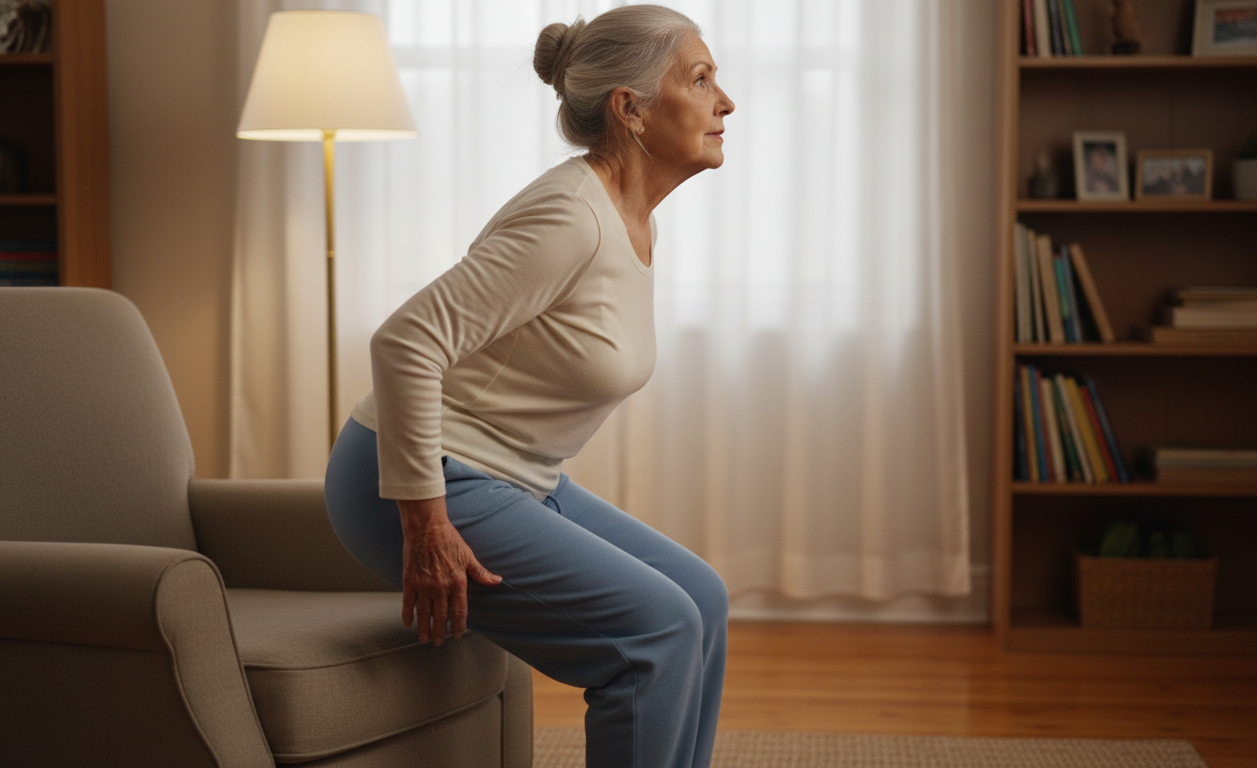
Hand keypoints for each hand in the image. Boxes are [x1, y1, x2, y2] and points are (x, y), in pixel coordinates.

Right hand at [398, 496, 500, 644]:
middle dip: (440, 632)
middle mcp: (441, 587)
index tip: (457, 634)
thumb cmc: (449, 539)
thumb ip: (481, 572)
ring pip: (424, 613)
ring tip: (425, 638)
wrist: (426, 528)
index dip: (458, 626)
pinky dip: (407, 615)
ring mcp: (424, 585)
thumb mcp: (468, 556)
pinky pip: (408, 603)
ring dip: (424, 628)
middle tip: (438, 642)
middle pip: (440, 616)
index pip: (459, 611)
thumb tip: (497, 581)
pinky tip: (408, 623)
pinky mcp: (410, 581)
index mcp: (457, 582)